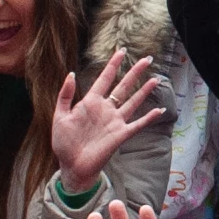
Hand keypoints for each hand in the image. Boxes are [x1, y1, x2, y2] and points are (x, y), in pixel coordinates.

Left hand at [50, 50, 172, 191]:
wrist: (72, 166)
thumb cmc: (64, 143)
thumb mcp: (59, 117)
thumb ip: (65, 95)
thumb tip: (71, 74)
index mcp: (90, 102)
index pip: (104, 79)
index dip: (113, 65)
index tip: (121, 51)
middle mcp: (106, 109)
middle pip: (124, 86)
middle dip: (135, 72)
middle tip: (147, 59)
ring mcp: (115, 121)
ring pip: (133, 102)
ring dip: (145, 91)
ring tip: (156, 78)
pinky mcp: (121, 135)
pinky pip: (138, 124)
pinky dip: (149, 118)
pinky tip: (159, 110)